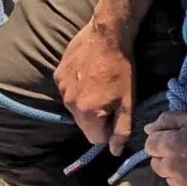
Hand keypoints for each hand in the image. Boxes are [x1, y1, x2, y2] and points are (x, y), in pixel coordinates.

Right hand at [54, 0, 145, 150]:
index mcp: (87, 112)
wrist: (108, 34)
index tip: (116, 114)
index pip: (95, 139)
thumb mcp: (129, 102)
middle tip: (109, 98)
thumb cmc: (122, 68)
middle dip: (96, 118)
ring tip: (99, 85)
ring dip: (85, 104)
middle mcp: (69, 103)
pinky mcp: (57, 75)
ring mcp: (61, 88)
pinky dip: (77, 89)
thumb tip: (115, 151)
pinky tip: (88, 75)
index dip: (108, 131)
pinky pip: (68, 92)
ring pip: (74, 109)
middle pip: (83, 125)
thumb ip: (122, 130)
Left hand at [143, 111, 186, 185]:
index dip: (161, 140)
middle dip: (165, 157)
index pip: (149, 145)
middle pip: (156, 164)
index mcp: (168, 145)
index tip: (175, 139)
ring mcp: (180, 185)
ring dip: (175, 172)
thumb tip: (148, 129)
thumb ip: (166, 120)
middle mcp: (169, 167)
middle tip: (185, 152)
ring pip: (168, 178)